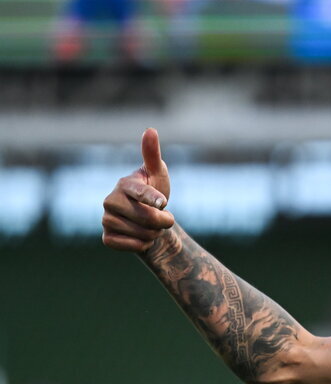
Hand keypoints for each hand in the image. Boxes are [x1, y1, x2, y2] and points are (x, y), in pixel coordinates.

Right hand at [101, 128, 175, 252]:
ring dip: (153, 234)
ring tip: (151, 227)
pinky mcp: (107, 237)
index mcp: (124, 184)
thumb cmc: (156, 194)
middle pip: (146, 218)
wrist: (151, 223)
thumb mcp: (158, 174)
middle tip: (163, 218)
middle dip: (162, 222)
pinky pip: (130, 246)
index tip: (164, 203)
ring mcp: (106, 219)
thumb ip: (153, 155)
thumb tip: (150, 130)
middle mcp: (110, 200)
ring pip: (140, 233)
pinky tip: (141, 237)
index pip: (139, 192)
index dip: (153, 199)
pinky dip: (142, 245)